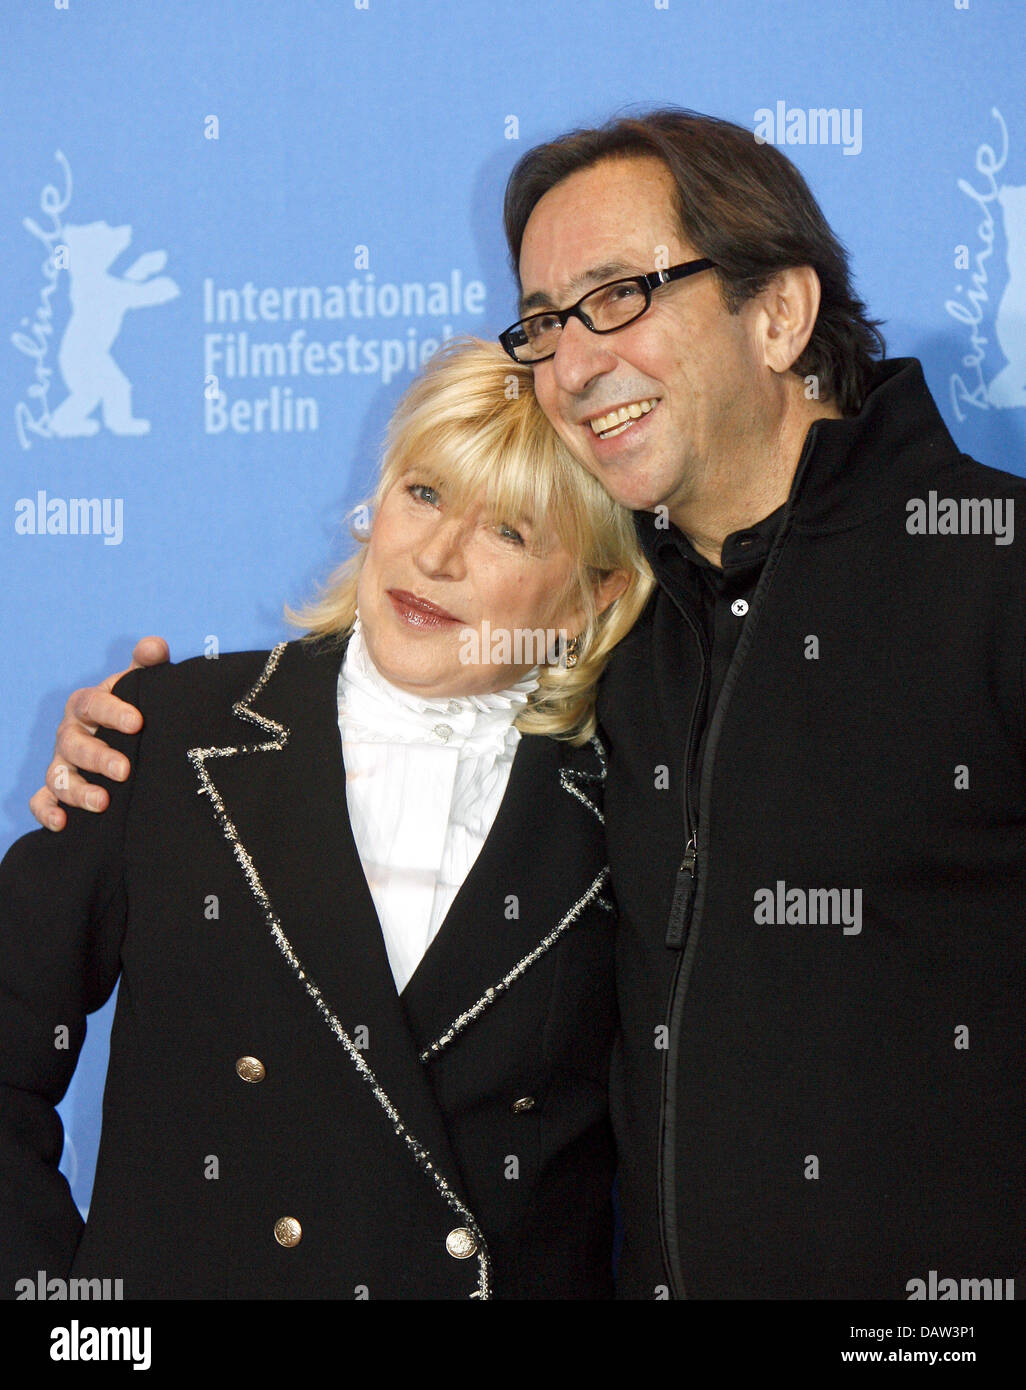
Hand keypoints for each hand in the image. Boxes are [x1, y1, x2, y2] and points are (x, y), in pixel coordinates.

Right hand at [29, 637, 169, 830]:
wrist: (123, 738)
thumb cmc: (130, 709)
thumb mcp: (139, 686)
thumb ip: (148, 665)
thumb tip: (155, 646)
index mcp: (87, 705)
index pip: (94, 703)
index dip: (113, 712)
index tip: (138, 722)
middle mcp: (69, 734)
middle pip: (74, 744)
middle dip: (98, 757)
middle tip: (125, 769)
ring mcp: (61, 763)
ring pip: (57, 776)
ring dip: (77, 791)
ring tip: (103, 802)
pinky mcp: (55, 790)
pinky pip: (41, 802)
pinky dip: (46, 813)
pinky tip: (62, 824)